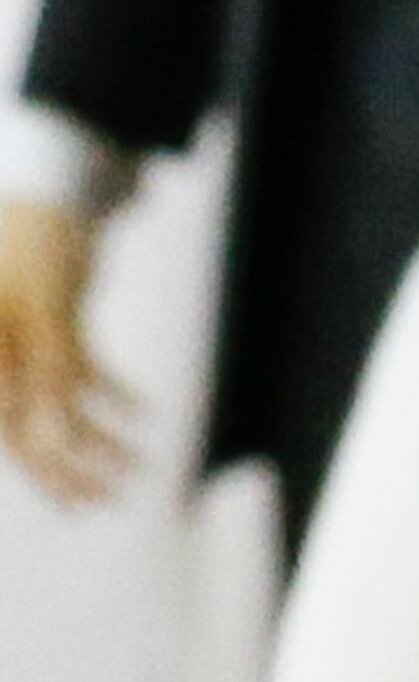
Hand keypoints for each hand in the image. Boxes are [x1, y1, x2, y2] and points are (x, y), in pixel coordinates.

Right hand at [0, 199, 131, 509]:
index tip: (77, 502)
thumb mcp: (47, 303)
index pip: (11, 429)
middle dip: (69, 468)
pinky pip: (80, 371)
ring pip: (58, 406)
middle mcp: (3, 356)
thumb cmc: (37, 237)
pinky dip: (109, 392)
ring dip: (96, 438)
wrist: (53, 180)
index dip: (44, 470)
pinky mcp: (56, 326)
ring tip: (135, 468)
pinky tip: (141, 414)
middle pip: (30, 429)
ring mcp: (29, 342)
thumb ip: (50, 359)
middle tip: (108, 500)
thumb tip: (53, 423)